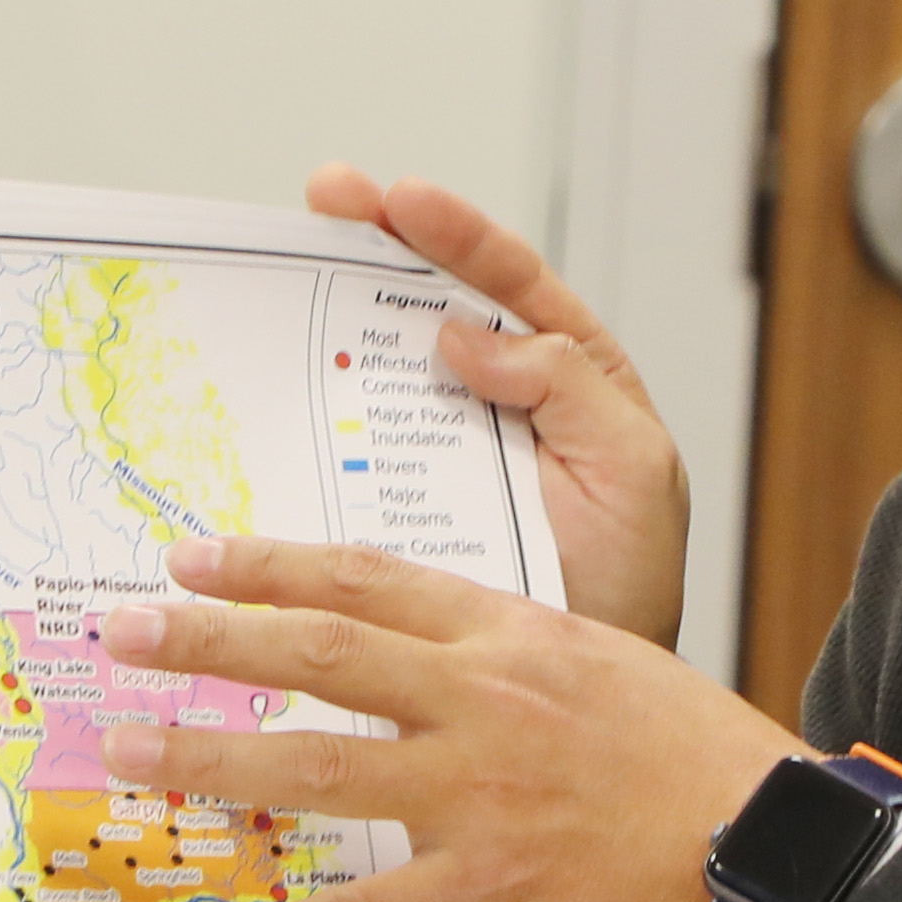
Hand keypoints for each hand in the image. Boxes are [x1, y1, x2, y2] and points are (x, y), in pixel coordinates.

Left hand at [88, 536, 806, 901]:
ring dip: (207, 760)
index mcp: (511, 638)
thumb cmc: (691, 757)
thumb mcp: (600, 663)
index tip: (193, 557)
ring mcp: (476, 796)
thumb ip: (503, 654)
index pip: (367, 582)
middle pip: (318, 655)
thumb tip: (418, 650)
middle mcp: (481, 702)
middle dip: (207, 640)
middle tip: (121, 631)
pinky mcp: (482, 889)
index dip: (271, 566)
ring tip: (124, 752)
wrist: (764, 846)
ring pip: (314, 771)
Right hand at [305, 167, 694, 654]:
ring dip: (329, 312)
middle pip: (432, 299)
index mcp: (568, 376)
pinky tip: (269, 382)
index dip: (457, 235)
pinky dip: (306, 412)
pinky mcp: (395, 500)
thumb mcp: (632, 470)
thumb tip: (467, 333)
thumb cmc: (629, 582)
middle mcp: (497, 398)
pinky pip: (348, 447)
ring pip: (381, 362)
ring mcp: (440, 446)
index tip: (402, 197)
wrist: (584, 707)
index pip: (511, 283)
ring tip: (281, 261)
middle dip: (378, 240)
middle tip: (325, 195)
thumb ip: (569, 388)